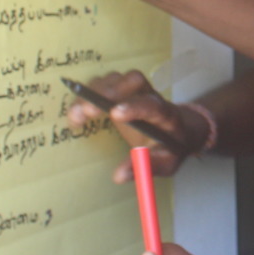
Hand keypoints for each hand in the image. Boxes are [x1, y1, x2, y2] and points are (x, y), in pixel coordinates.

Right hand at [66, 69, 208, 178]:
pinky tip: (76, 113)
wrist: (177, 128)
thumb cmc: (170, 146)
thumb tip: (119, 176)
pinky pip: (102, 84)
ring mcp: (134, 89)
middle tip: (87, 112)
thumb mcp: (166, 162)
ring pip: (115, 79)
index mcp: (166, 114)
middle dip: (108, 93)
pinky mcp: (120, 89)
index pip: (152, 104)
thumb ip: (146, 167)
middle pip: (132, 81)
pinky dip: (86, 95)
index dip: (134, 107)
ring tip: (77, 116)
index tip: (114, 114)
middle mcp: (150, 95)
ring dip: (92, 93)